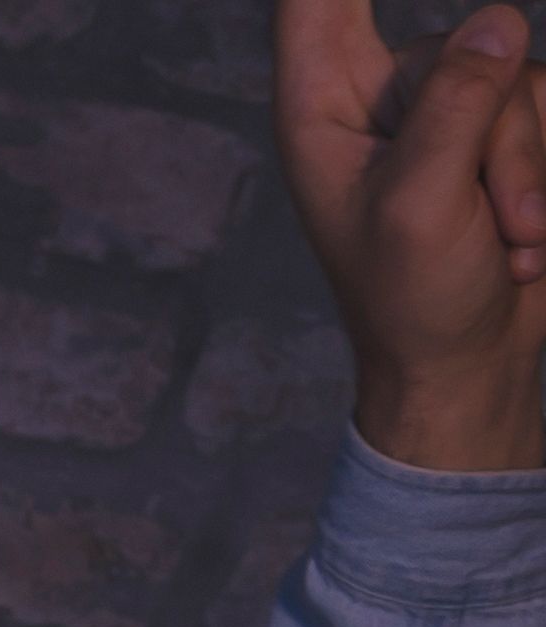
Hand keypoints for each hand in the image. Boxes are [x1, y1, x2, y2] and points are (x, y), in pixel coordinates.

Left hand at [284, 0, 545, 471]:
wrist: (468, 371)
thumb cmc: (415, 303)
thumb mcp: (421, 208)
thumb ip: (455, 107)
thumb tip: (495, 22)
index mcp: (321, 106)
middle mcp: (382, 93)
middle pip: (469, 43)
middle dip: (498, 139)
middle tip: (490, 227)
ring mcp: (451, 109)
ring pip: (525, 81)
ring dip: (528, 175)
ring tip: (505, 246)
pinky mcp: (509, 132)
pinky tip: (527, 244)